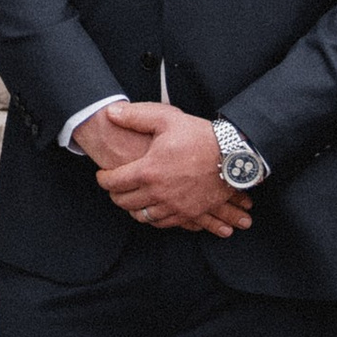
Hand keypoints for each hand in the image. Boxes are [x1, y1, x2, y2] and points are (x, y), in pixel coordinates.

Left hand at [75, 98, 252, 238]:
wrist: (233, 156)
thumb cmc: (199, 136)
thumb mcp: (166, 119)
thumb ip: (135, 116)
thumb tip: (110, 113)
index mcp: (148, 170)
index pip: (113, 182)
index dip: (103, 179)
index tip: (103, 174)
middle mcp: (158, 193)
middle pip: (124, 202)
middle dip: (114, 194)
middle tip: (115, 186)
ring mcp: (174, 206)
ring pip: (141, 216)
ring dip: (132, 208)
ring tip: (131, 197)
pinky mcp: (188, 214)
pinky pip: (162, 223)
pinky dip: (152, 218)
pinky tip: (151, 208)